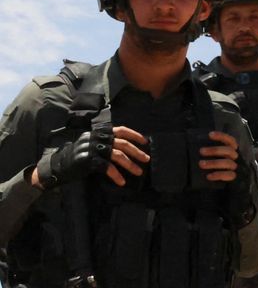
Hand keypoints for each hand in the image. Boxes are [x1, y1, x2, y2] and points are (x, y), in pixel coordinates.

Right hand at [35, 125, 149, 188]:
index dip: (134, 135)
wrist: (56, 166)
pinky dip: (116, 175)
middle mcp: (96, 138)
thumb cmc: (76, 157)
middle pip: (122, 143)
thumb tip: (125, 147)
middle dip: (137, 152)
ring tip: (139, 172)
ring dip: (130, 165)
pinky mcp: (89, 161)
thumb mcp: (91, 145)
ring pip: (118, 155)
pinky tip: (122, 181)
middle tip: (147, 159)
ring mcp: (92, 149)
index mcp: (98, 132)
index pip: (121, 130)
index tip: (145, 141)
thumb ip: (105, 143)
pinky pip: (107, 168)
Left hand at [198, 130, 241, 181]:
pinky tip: (208, 176)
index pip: (230, 140)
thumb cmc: (211, 164)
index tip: (210, 135)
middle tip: (201, 151)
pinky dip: (218, 175)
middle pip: (229, 150)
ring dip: (214, 163)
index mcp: (230, 149)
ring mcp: (233, 167)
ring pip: (228, 163)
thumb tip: (193, 142)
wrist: (220, 182)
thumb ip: (206, 150)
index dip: (222, 136)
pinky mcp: (232, 177)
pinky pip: (229, 175)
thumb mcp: (209, 155)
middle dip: (215, 150)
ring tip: (201, 164)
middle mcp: (233, 157)